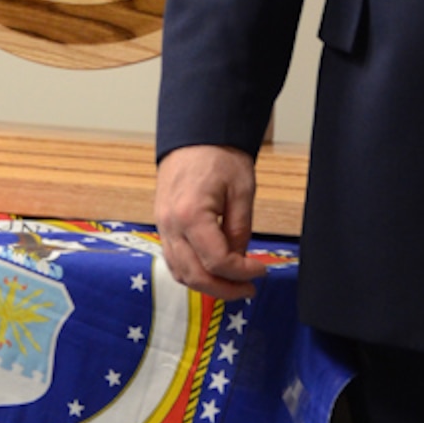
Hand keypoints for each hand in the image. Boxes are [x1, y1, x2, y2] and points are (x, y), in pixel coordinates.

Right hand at [155, 144, 269, 299]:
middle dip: (224, 289)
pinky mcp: (162, 224)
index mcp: (191, 215)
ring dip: (207, 285)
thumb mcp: (241, 190)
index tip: (261, 272)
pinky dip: (192, 272)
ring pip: (180, 273)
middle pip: (195, 275)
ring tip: (233, 285)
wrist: (195, 132)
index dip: (242, 273)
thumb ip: (240, 230)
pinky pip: (174, 260)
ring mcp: (162, 226)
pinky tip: (212, 271)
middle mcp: (170, 225)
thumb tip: (239, 260)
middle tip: (248, 289)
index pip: (217, 262)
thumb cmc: (219, 154)